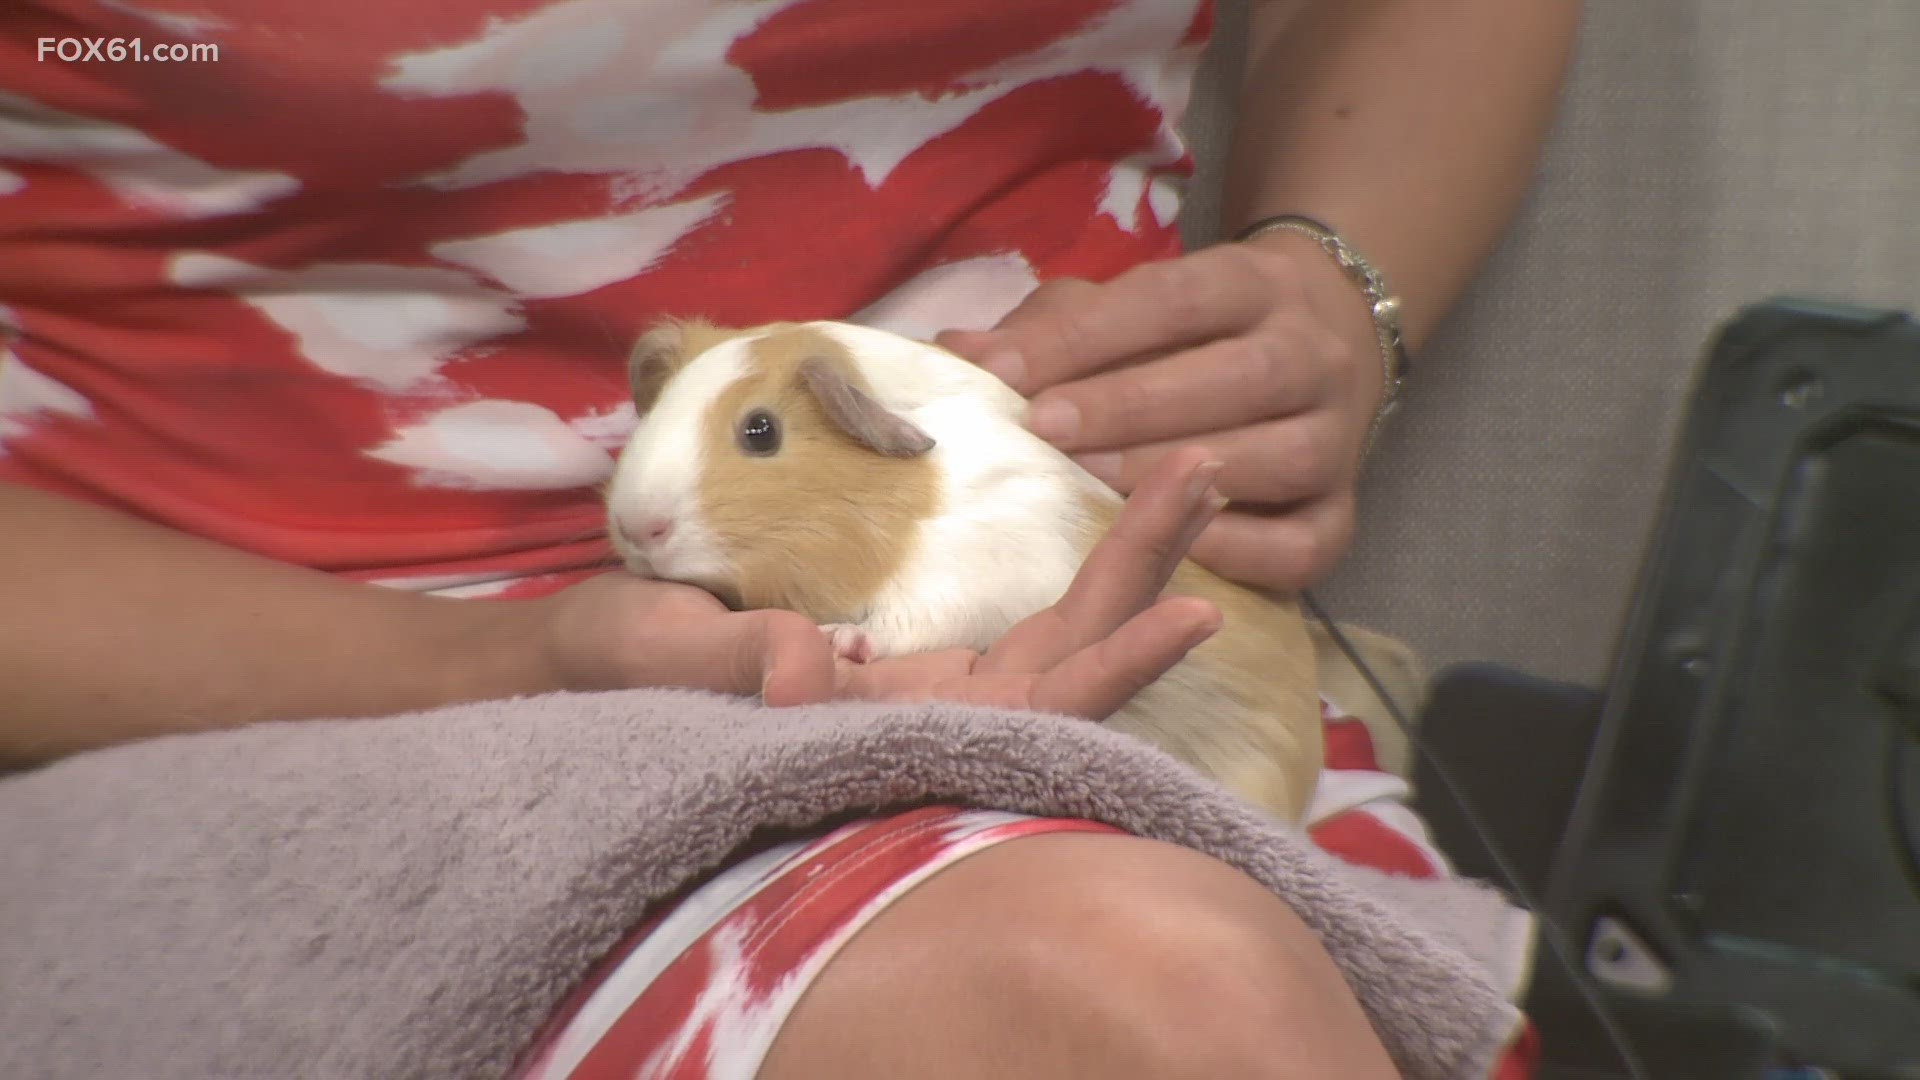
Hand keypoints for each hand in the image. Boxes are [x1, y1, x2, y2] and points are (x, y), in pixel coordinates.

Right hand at [527, 447, 1228, 720]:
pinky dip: (1073, 582)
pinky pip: (1014, 630)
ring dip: (1123, 563)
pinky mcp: (908, 669)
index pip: (1031, 712)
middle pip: (1070, 655)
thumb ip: (738, 661)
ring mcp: (926, 698)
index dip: (1113, 664)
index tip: (1191, 611)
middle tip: (1208, 471)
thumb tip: (814, 664)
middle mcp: (930, 725)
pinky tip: (1111, 534)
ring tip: (1185, 482)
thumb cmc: (611, 677)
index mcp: (890, 740)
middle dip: (1143, 568)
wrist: (577, 676)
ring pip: (1055, 637)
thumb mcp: (665, 660)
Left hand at [937, 233, 1385, 590]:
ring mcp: (1340, 438)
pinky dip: (1245, 552)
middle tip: (1048, 431)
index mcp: (1255, 284)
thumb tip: (955, 354)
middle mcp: (1313, 355)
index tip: (1008, 374)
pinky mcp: (1344, 512)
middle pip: (1237, 376)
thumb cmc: (1195, 334)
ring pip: (1282, 457)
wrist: (1326, 342)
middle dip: (1134, 405)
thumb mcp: (1132, 307)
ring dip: (1183, 476)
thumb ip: (1051, 327)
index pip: (1172, 301)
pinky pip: (1309, 544)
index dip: (1087, 337)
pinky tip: (1177, 548)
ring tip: (1096, 488)